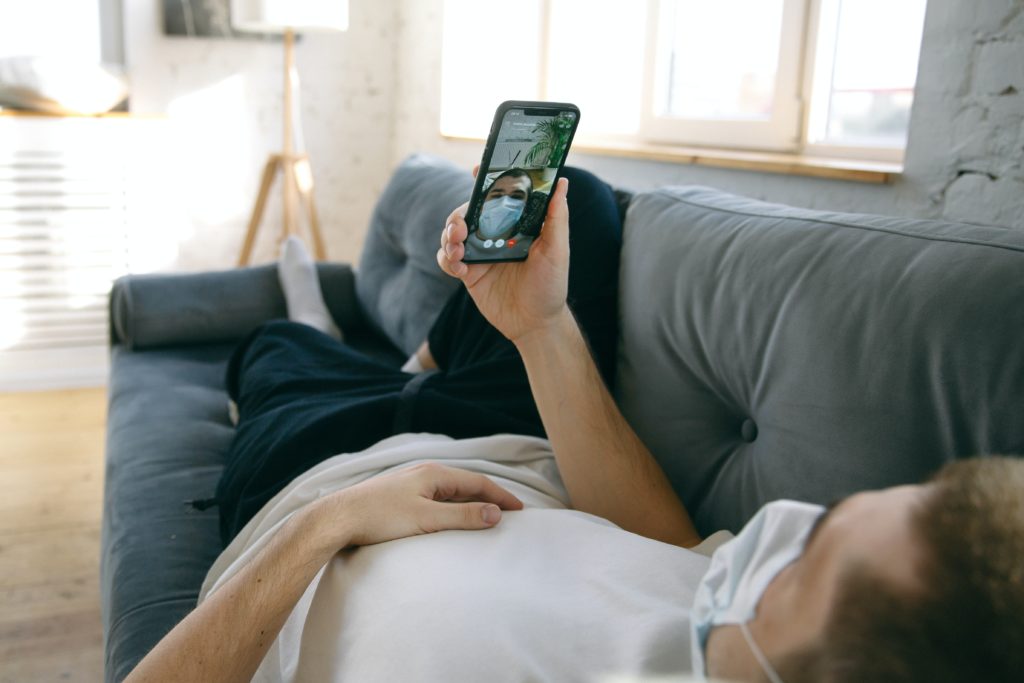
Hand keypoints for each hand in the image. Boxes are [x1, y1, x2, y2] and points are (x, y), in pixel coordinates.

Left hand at [319, 462, 523, 547]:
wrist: (337, 518)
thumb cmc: (380, 517)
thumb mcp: (426, 518)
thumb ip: (462, 515)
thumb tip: (495, 513)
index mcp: (434, 473)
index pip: (478, 482)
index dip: (500, 496)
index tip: (520, 510)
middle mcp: (424, 472)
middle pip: (466, 484)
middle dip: (489, 497)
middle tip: (508, 513)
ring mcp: (410, 482)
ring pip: (450, 490)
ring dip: (470, 501)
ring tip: (486, 516)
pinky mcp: (399, 495)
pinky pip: (436, 497)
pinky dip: (453, 505)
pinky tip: (451, 516)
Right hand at [436, 171, 571, 344]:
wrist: (535, 323)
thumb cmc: (551, 285)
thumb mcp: (557, 250)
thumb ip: (556, 217)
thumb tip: (562, 183)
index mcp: (514, 225)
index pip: (496, 196)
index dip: (484, 181)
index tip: (477, 170)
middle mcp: (493, 235)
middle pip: (466, 213)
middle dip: (458, 215)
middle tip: (461, 226)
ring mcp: (479, 254)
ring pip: (451, 234)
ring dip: (448, 236)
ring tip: (457, 247)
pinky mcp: (469, 273)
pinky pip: (447, 260)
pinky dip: (447, 259)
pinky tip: (458, 265)